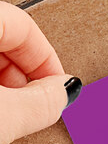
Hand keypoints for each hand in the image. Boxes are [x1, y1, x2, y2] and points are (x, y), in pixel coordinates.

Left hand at [0, 2, 80, 143]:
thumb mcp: (0, 118)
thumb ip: (40, 102)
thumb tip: (65, 92)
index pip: (24, 26)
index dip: (49, 61)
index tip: (59, 88)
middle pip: (2, 38)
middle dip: (24, 75)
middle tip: (33, 104)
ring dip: (1, 84)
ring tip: (6, 114)